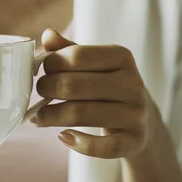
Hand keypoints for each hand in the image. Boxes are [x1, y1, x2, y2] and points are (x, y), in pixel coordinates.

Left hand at [35, 30, 162, 158]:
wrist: (142, 121)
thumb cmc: (108, 87)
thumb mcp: (95, 65)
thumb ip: (71, 50)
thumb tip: (47, 35)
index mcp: (121, 57)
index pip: (76, 55)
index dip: (51, 64)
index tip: (42, 72)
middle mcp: (132, 83)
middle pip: (72, 85)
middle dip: (46, 90)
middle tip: (39, 95)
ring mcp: (135, 114)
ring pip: (79, 114)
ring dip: (50, 116)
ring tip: (39, 117)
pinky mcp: (134, 141)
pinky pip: (100, 146)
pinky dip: (76, 143)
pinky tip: (63, 137)